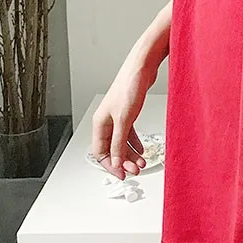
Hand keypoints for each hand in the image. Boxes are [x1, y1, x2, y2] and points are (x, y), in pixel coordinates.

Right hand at [91, 61, 155, 180]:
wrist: (142, 67)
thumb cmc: (130, 87)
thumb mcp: (124, 119)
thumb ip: (119, 142)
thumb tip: (115, 162)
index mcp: (99, 123)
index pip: (100, 152)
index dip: (110, 165)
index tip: (122, 175)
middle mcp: (106, 121)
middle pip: (111, 148)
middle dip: (123, 161)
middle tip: (136, 171)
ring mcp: (117, 116)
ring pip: (121, 142)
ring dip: (130, 154)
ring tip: (142, 163)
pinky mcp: (128, 112)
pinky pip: (128, 133)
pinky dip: (134, 143)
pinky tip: (141, 150)